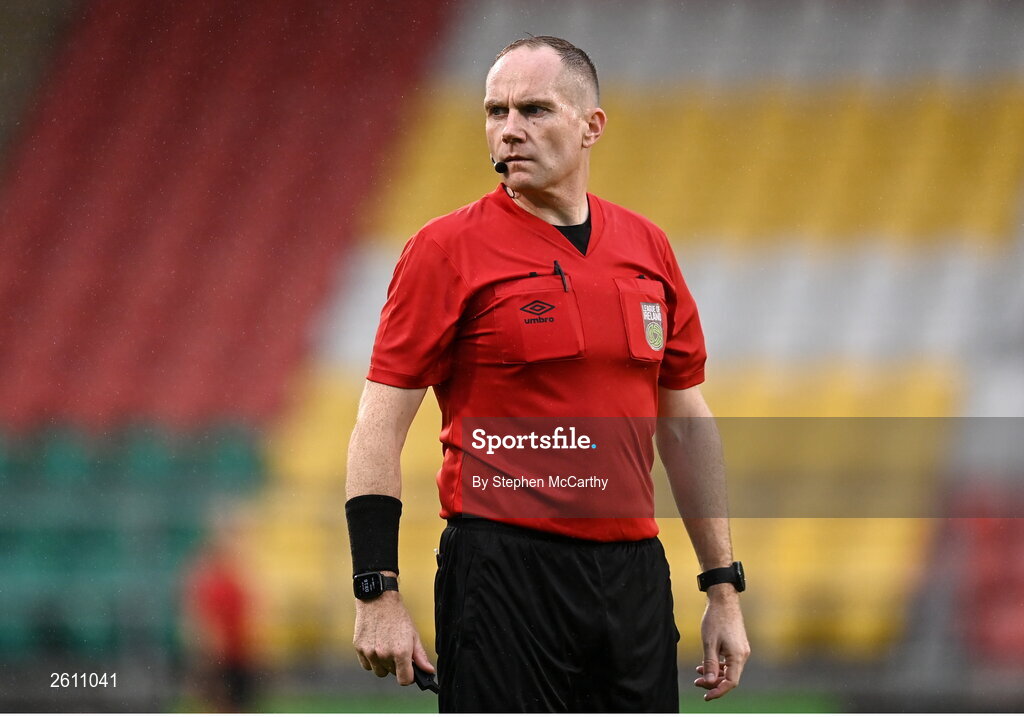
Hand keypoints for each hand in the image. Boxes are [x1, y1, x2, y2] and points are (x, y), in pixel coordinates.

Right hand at [353, 589, 434, 685]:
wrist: (378, 600)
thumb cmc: (397, 615)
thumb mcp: (413, 634)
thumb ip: (420, 656)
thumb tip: (428, 671)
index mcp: (400, 652)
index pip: (404, 680)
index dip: (409, 677)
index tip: (410, 670)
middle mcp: (384, 654)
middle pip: (392, 674)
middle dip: (397, 665)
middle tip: (397, 649)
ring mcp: (370, 652)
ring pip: (378, 671)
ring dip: (383, 664)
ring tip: (386, 646)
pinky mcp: (359, 648)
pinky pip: (366, 665)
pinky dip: (372, 659)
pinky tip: (376, 645)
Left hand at [693, 586, 749, 700]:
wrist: (724, 599)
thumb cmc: (716, 619)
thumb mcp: (709, 643)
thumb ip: (710, 664)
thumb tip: (709, 682)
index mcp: (738, 656)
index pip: (731, 682)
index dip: (718, 691)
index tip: (705, 696)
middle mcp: (743, 654)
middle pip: (730, 677)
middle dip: (714, 683)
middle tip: (697, 683)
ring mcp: (741, 650)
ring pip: (729, 670)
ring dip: (715, 674)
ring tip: (698, 674)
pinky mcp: (737, 645)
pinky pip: (729, 661)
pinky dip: (718, 665)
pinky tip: (705, 664)